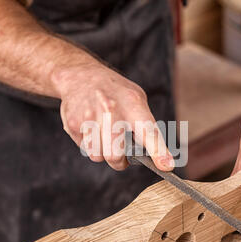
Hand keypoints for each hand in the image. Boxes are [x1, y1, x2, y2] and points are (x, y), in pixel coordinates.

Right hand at [51, 61, 173, 170]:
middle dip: (119, 162)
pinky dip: (90, 144)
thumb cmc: (115, 92)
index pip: (148, 132)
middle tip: (122, 157)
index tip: (166, 166)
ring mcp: (90, 117)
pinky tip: (91, 128)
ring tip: (104, 135)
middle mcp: (111, 110)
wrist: (80, 75)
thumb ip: (144, 126)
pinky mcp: (73, 123)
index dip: (159, 151)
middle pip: (114, 155)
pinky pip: (85, 149)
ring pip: (98, 156)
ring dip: (102, 152)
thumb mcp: (136, 98)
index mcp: (133, 104)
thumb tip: (156, 159)